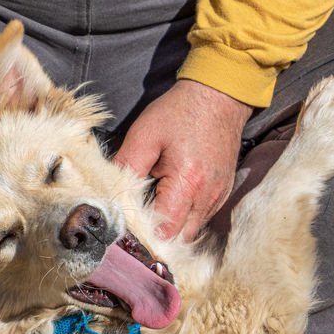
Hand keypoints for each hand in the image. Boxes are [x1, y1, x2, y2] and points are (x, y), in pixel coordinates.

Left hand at [114, 79, 251, 241]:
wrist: (219, 95)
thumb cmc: (179, 111)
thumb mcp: (144, 134)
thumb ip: (126, 167)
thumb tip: (110, 194)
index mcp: (186, 183)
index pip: (164, 232)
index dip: (145, 234)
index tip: (130, 227)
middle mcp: (207, 196)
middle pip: (179, 238)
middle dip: (159, 235)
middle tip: (141, 219)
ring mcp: (219, 196)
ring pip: (192, 231)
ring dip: (173, 226)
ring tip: (157, 206)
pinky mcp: (223, 192)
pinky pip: (202, 218)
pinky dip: (186, 216)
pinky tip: (174, 198)